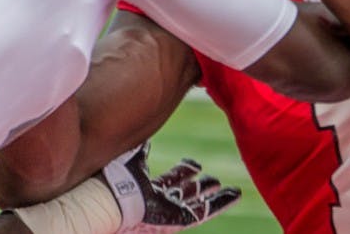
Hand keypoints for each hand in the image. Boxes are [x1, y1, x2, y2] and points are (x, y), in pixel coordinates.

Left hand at [103, 142, 240, 232]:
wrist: (115, 198)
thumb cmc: (118, 178)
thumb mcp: (132, 157)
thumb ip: (140, 148)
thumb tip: (143, 131)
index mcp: (150, 188)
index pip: (172, 179)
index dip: (184, 171)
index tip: (195, 163)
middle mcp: (163, 201)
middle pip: (186, 193)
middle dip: (200, 186)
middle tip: (214, 179)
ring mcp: (172, 211)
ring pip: (199, 204)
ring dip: (216, 196)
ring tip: (233, 190)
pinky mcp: (180, 219)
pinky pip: (205, 212)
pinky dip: (221, 203)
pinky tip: (235, 195)